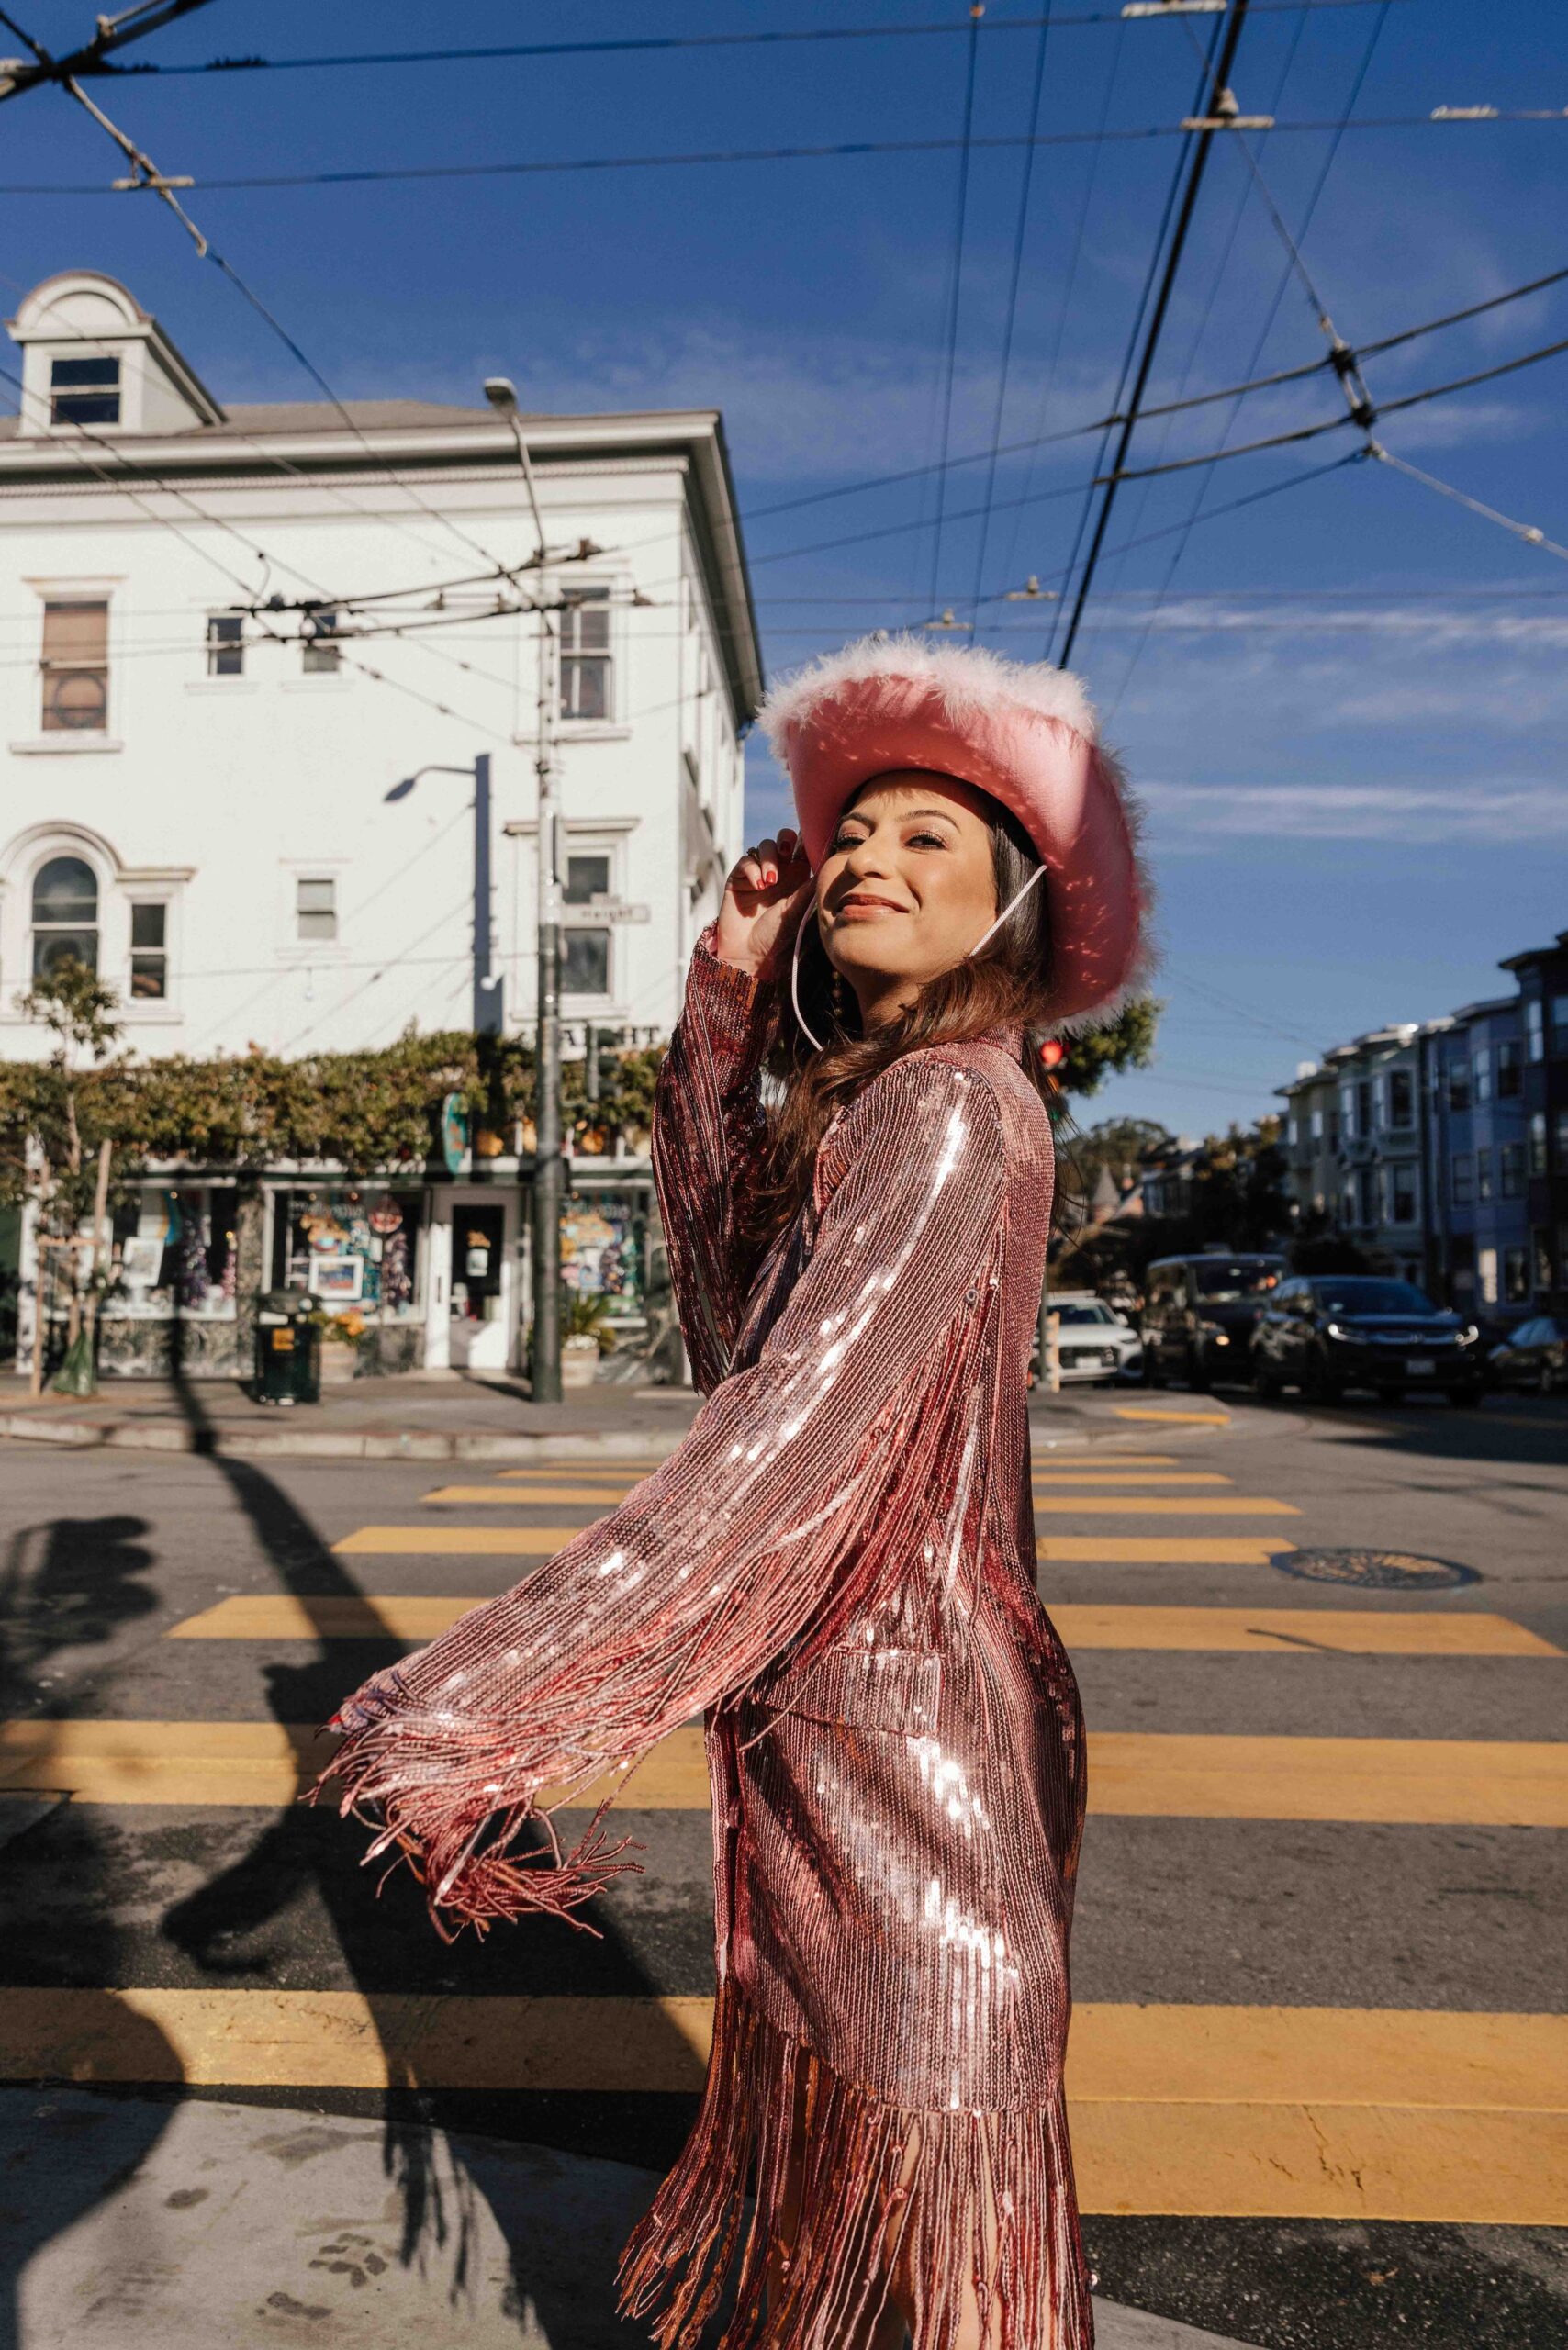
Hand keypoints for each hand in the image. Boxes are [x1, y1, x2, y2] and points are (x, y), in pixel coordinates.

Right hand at [714, 826, 813, 979]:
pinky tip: (758, 885)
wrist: (749, 955)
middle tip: (787, 851)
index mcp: (798, 878)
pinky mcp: (739, 878)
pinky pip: (746, 860)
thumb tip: (828, 864)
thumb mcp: (798, 909)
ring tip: (771, 881)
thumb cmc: (777, 938)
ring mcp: (758, 874)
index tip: (809, 843)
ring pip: (765, 846)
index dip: (806, 841)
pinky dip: (752, 868)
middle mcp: (779, 873)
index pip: (803, 849)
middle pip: (784, 839)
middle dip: (785, 839)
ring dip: (769, 858)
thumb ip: (810, 886)